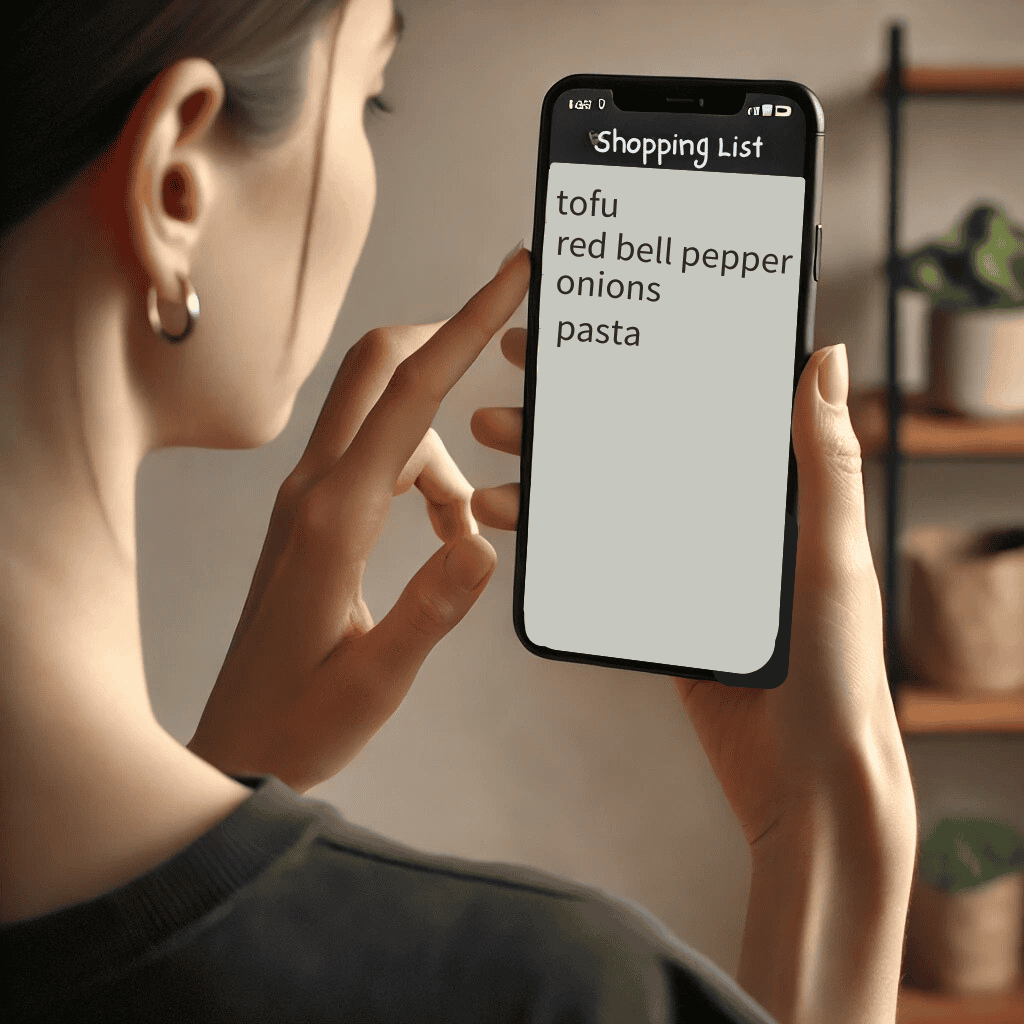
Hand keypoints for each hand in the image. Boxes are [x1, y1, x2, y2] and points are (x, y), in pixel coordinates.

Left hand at [188, 247, 530, 792]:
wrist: (238, 744)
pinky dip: (424, 479)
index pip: (408, 397)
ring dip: (443, 450)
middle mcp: (314, 491)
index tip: (508, 275)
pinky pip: (379, 461)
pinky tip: (442, 537)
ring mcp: (307, 499)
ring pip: (387, 421)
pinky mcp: (312, 516)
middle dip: (445, 341)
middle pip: (378, 370)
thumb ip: (433, 608)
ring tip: (465, 531)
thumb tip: (485, 541)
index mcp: (334, 519)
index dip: (464, 327)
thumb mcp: (377, 677)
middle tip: (504, 340)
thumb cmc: (300, 720)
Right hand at [471, 340, 913, 852]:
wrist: (806, 780)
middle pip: (637, 442)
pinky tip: (513, 517)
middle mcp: (724, 516)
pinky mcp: (656, 607)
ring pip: (606, 497)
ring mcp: (684, 562)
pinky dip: (555, 536)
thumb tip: (825, 358)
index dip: (648, 361)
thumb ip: (825, 464)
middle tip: (515, 374)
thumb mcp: (831, 558)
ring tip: (490, 449)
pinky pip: (597, 558)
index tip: (596, 330)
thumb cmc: (838, 671)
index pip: (702, 405)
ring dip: (548, 472)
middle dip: (573, 409)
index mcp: (773, 492)